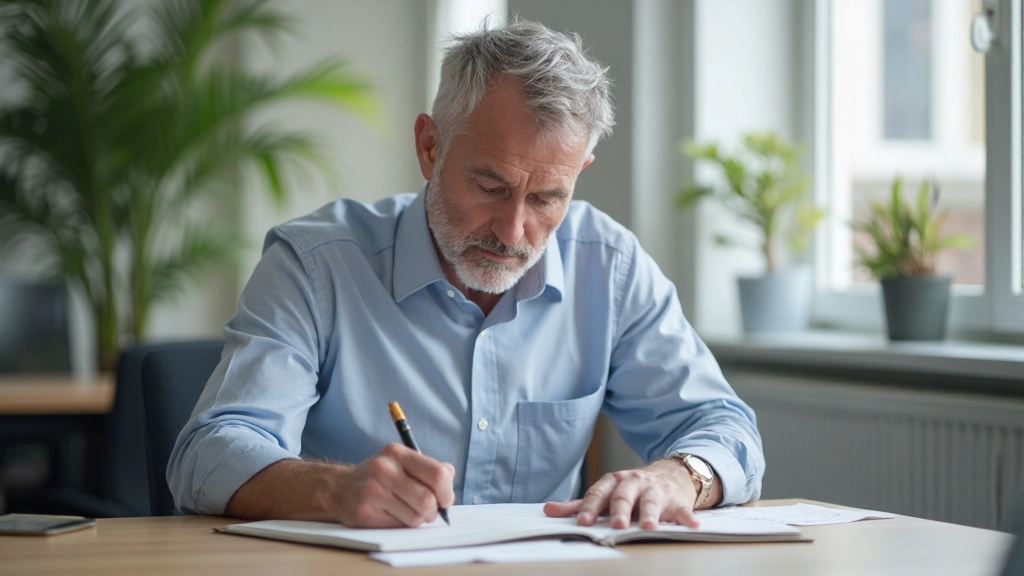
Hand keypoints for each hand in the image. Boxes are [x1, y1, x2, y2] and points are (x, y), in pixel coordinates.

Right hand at [335, 443, 454, 527]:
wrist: (340, 489)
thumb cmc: (380, 478)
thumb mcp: (402, 462)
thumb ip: (429, 470)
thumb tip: (449, 491)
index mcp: (397, 453)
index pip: (438, 474)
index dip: (447, 492)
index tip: (445, 499)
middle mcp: (384, 469)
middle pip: (428, 500)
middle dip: (434, 511)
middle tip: (429, 511)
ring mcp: (373, 491)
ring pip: (415, 517)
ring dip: (417, 519)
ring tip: (407, 511)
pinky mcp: (366, 512)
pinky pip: (399, 527)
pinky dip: (402, 525)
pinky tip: (391, 515)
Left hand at [543, 459, 699, 529]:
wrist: (669, 475)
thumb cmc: (631, 490)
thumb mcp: (605, 494)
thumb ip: (579, 505)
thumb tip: (549, 510)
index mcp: (614, 482)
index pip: (599, 494)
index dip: (591, 509)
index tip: (583, 523)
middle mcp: (634, 483)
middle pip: (624, 496)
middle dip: (620, 510)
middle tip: (617, 525)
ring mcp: (656, 490)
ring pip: (652, 501)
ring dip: (650, 513)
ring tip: (649, 527)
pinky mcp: (677, 500)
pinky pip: (682, 509)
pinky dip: (686, 517)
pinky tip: (691, 525)